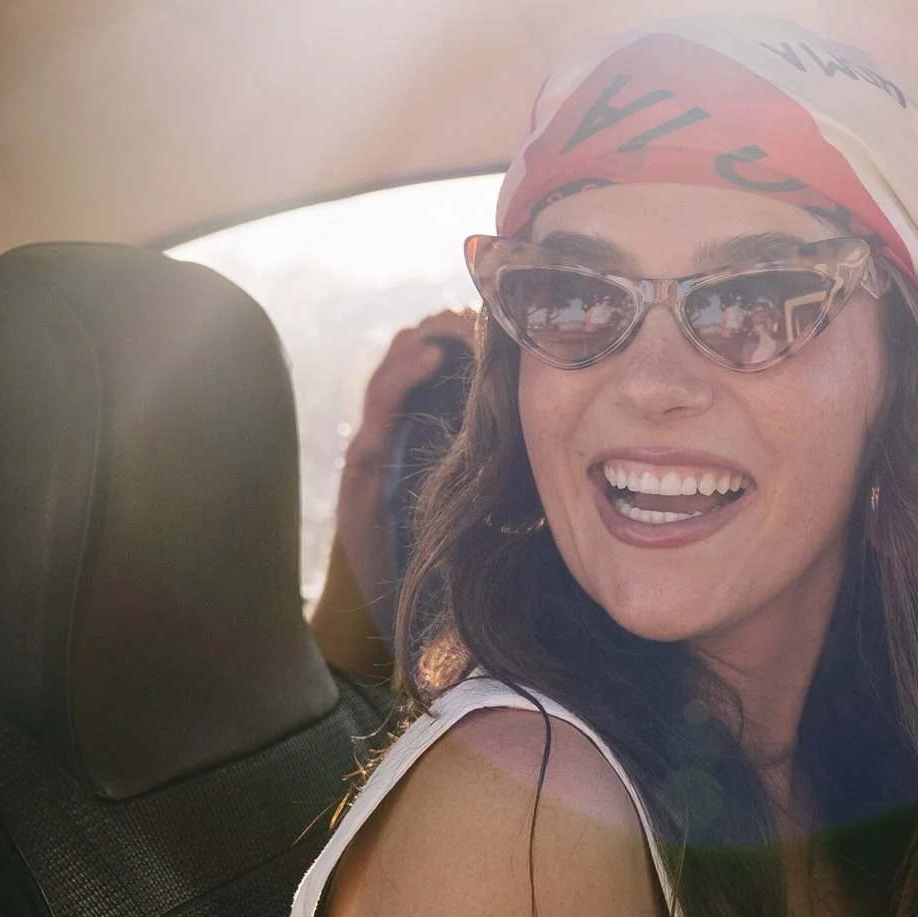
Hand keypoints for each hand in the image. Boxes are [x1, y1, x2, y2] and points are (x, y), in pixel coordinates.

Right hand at [334, 309, 476, 612]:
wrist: (396, 605)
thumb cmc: (443, 553)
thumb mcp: (482, 496)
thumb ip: (501, 459)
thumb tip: (554, 432)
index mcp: (421, 430)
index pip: (434, 362)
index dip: (460, 333)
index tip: (494, 319)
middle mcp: (393, 429)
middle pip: (412, 353)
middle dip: (444, 325)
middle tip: (477, 311)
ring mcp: (374, 441)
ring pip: (393, 367)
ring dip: (426, 337)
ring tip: (458, 323)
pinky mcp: (362, 461)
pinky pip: (380, 403)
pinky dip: (405, 373)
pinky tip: (434, 356)